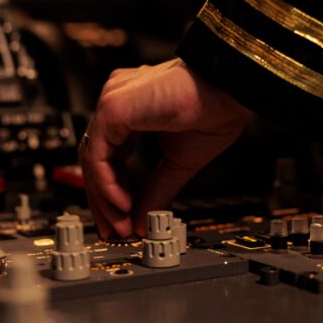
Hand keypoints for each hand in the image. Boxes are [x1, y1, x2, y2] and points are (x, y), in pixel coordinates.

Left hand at [79, 58, 252, 237]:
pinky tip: (123, 204)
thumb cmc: (214, 111)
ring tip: (122, 224)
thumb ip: (156, 190)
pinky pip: (97, 154)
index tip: (122, 219)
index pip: (107, 156)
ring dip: (104, 197)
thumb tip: (141, 221)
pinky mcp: (113, 107)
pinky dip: (107, 184)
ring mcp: (112, 101)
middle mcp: (117, 102)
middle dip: (103, 200)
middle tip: (115, 231)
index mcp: (131, 111)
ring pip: (91, 158)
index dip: (112, 191)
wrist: (231, 91)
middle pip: (94, 159)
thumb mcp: (179, 163)